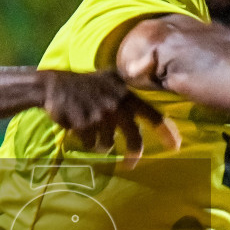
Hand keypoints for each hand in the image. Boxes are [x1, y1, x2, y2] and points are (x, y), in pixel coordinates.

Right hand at [40, 70, 180, 165]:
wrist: (53, 85)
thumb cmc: (84, 83)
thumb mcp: (110, 76)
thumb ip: (131, 77)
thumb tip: (152, 64)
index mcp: (125, 95)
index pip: (152, 114)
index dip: (166, 131)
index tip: (176, 147)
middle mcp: (116, 105)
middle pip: (133, 137)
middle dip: (134, 153)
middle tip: (130, 165)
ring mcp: (100, 115)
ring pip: (108, 144)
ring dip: (100, 143)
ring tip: (90, 129)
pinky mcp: (84, 125)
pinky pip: (90, 144)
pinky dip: (84, 140)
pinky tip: (77, 127)